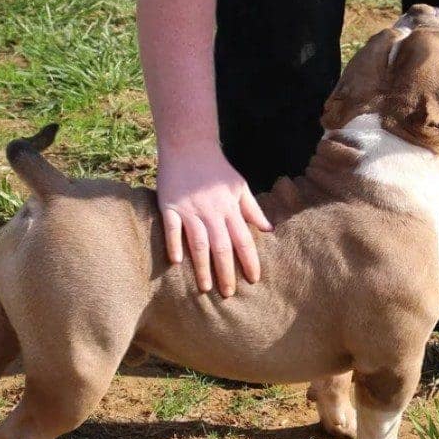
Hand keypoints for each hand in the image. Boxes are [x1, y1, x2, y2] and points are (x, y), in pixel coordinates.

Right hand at [156, 142, 272, 296]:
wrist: (189, 145)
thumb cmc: (216, 169)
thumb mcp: (239, 186)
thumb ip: (252, 209)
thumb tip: (268, 229)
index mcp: (230, 207)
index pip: (243, 239)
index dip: (249, 260)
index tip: (254, 279)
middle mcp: (211, 211)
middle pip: (222, 247)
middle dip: (227, 272)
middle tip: (229, 294)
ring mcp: (189, 209)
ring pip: (199, 242)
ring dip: (203, 266)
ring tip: (206, 287)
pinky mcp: (170, 205)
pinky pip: (172, 228)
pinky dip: (174, 244)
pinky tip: (176, 262)